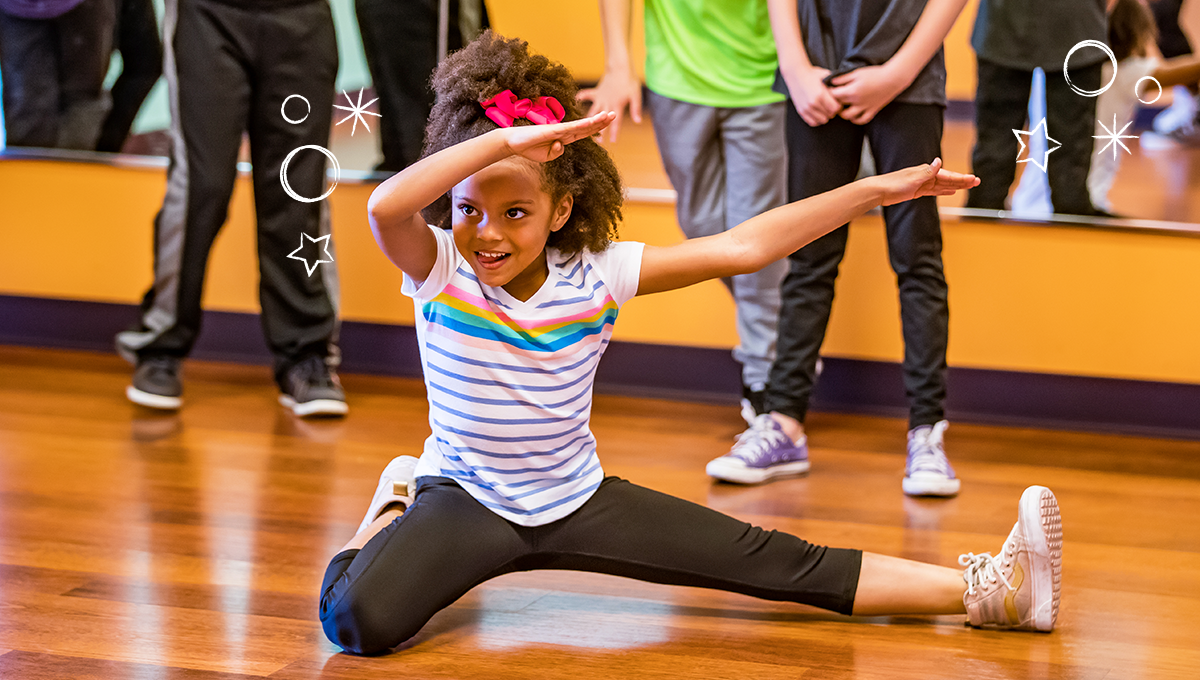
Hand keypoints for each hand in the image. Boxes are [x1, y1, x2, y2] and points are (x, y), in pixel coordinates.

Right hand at [502, 112, 617, 162]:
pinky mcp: (551, 130)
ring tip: (608, 115)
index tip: (608, 121)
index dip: (596, 127)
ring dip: (595, 121)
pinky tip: (590, 122)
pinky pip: (569, 128)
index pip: (584, 132)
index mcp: (564, 137)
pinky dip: (580, 126)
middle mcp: (563, 131)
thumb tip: (561, 146)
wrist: (514, 143)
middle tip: (615, 113)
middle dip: (601, 120)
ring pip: (581, 125)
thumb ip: (557, 152)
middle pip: (586, 126)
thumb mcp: (548, 156)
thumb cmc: (530, 148)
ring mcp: (558, 129)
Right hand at [577, 69, 640, 142]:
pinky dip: (581, 97)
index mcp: (616, 106)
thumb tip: (638, 122)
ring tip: (584, 129)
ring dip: (588, 121)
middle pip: (601, 120)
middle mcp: (606, 104)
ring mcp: (600, 98)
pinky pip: (586, 95)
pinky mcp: (597, 91)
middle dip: (599, 131)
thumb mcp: (635, 95)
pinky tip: (575, 101)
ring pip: (592, 112)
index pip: (616, 123)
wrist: (620, 66)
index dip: (614, 133)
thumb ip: (635, 109)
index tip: (612, 142)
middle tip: (597, 142)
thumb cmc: (629, 80)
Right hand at [782, 65, 840, 126]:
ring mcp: (806, 108)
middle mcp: (813, 103)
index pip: (836, 108)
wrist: (796, 74)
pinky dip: (816, 120)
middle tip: (830, 105)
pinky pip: (812, 122)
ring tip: (824, 109)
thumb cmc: (811, 74)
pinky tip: (818, 113)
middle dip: (832, 111)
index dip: (839, 106)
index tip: (837, 102)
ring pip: (822, 120)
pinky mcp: (801, 111)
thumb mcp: (826, 76)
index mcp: (821, 94)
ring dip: (825, 116)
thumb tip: (844, 90)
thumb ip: (835, 85)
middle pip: (830, 115)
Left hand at [829, 64, 907, 124]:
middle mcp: (857, 101)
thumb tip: (831, 81)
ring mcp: (865, 107)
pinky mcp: (873, 110)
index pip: (834, 95)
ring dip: (843, 114)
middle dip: (834, 103)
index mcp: (852, 91)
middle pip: (839, 106)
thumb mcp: (857, 72)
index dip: (829, 92)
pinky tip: (853, 115)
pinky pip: (862, 120)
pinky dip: (856, 120)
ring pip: (849, 116)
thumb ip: (843, 78)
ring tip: (842, 108)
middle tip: (834, 99)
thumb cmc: (875, 73)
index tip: (829, 90)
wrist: (893, 79)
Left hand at [876, 158, 979, 205]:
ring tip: (968, 186)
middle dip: (962, 181)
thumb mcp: (912, 178)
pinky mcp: (917, 191)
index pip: (948, 175)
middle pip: (948, 179)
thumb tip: (939, 161)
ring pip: (943, 185)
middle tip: (977, 182)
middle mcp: (926, 175)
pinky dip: (943, 190)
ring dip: (956, 185)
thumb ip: (927, 172)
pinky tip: (950, 191)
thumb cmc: (893, 184)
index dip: (961, 178)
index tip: (973, 179)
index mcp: (926, 171)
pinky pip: (934, 190)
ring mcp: (922, 183)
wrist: (878, 191)